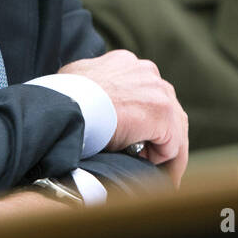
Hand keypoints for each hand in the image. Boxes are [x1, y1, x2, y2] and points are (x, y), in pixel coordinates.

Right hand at [59, 50, 188, 186]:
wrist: (68, 104)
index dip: (143, 121)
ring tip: (157, 174)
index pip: (147, 93)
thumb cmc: (64, 97)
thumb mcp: (77, 78)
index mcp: (128, 63)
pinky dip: (163, 160)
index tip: (133, 141)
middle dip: (159, 135)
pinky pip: (172, 144)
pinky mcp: (162, 112)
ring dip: (165, 151)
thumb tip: (93, 99)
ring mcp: (158, 90)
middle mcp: (147, 72)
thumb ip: (94, 83)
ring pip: (173, 128)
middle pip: (166, 109)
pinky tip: (150, 170)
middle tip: (149, 160)